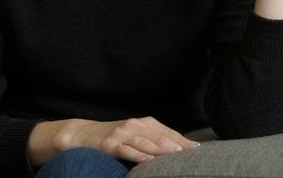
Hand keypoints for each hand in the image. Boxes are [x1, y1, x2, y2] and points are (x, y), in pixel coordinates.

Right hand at [54, 116, 199, 163]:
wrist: (84, 133)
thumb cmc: (114, 136)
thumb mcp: (134, 134)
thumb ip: (152, 139)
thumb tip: (178, 149)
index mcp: (143, 122)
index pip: (166, 131)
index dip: (182, 139)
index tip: (198, 148)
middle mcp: (134, 125)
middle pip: (159, 135)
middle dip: (176, 143)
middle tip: (192, 151)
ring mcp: (122, 133)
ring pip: (145, 141)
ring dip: (161, 147)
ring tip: (176, 153)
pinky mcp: (110, 144)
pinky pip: (126, 150)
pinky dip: (138, 154)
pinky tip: (149, 160)